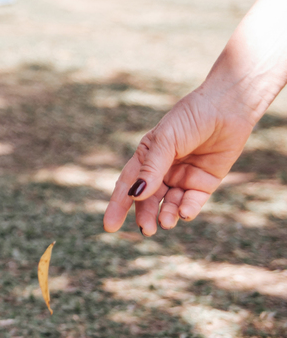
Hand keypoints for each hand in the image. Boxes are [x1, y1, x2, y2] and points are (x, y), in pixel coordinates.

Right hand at [102, 87, 254, 235]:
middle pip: (148, 199)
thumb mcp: (166, 140)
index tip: (109, 226)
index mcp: (146, 157)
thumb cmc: (191, 117)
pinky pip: (192, 201)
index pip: (127, 185)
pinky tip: (184, 213)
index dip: (117, 206)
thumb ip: (151, 169)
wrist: (228, 107)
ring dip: (166, 215)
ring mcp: (183, 177)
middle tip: (145, 230)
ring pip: (170, 203)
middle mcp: (162, 170)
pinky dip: (187, 209)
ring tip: (166, 224)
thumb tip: (135, 195)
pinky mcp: (204, 182)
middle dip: (145, 215)